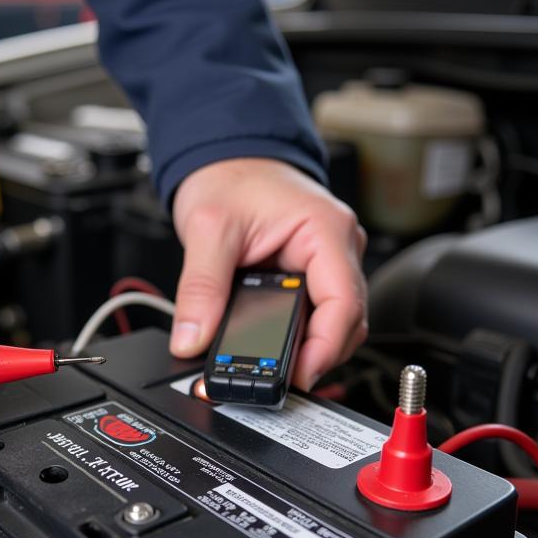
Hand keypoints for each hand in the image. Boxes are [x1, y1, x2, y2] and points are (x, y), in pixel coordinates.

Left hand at [170, 158, 366, 390]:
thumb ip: (200, 289)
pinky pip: (315, 315)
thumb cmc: (230, 177)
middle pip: (345, 322)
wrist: (226, 156)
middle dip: (314, 356)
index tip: (296, 375)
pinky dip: (297, 336)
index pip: (344, 303)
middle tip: (274, 381)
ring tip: (269, 368)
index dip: (324, 348)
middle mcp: (337, 247)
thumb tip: (192, 338)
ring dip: (306, 349)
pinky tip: (272, 348)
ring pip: (334, 324)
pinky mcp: (312, 274)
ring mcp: (327, 262)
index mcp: (325, 230)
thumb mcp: (208, 229)